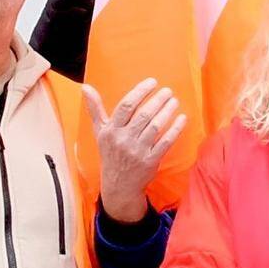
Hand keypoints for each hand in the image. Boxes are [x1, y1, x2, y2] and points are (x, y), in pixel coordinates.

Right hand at [98, 80, 184, 215]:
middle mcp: (123, 140)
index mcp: (111, 130)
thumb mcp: (99, 132)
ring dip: (167, 112)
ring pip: (155, 127)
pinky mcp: (150, 161)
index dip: (140, 92)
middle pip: (143, 115)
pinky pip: (165, 142)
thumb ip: (95, 109)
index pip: (126, 106)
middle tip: (168, 91)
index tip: (152, 82)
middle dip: (157, 100)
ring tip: (174, 101)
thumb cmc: (110, 153)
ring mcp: (138, 151)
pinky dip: (175, 129)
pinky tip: (182, 118)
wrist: (119, 185)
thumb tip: (86, 87)